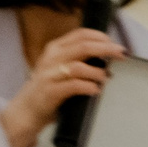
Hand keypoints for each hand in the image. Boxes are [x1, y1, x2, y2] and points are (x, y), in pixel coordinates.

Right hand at [2, 28, 124, 146]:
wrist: (26, 111)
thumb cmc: (48, 89)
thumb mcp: (60, 68)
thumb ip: (79, 61)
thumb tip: (107, 60)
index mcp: (55, 49)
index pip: (80, 35)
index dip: (101, 37)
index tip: (116, 44)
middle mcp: (51, 58)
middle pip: (83, 47)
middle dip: (106, 48)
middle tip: (122, 54)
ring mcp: (49, 75)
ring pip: (78, 66)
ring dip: (97, 72)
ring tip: (106, 78)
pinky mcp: (50, 92)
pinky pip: (73, 86)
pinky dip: (88, 86)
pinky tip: (96, 90)